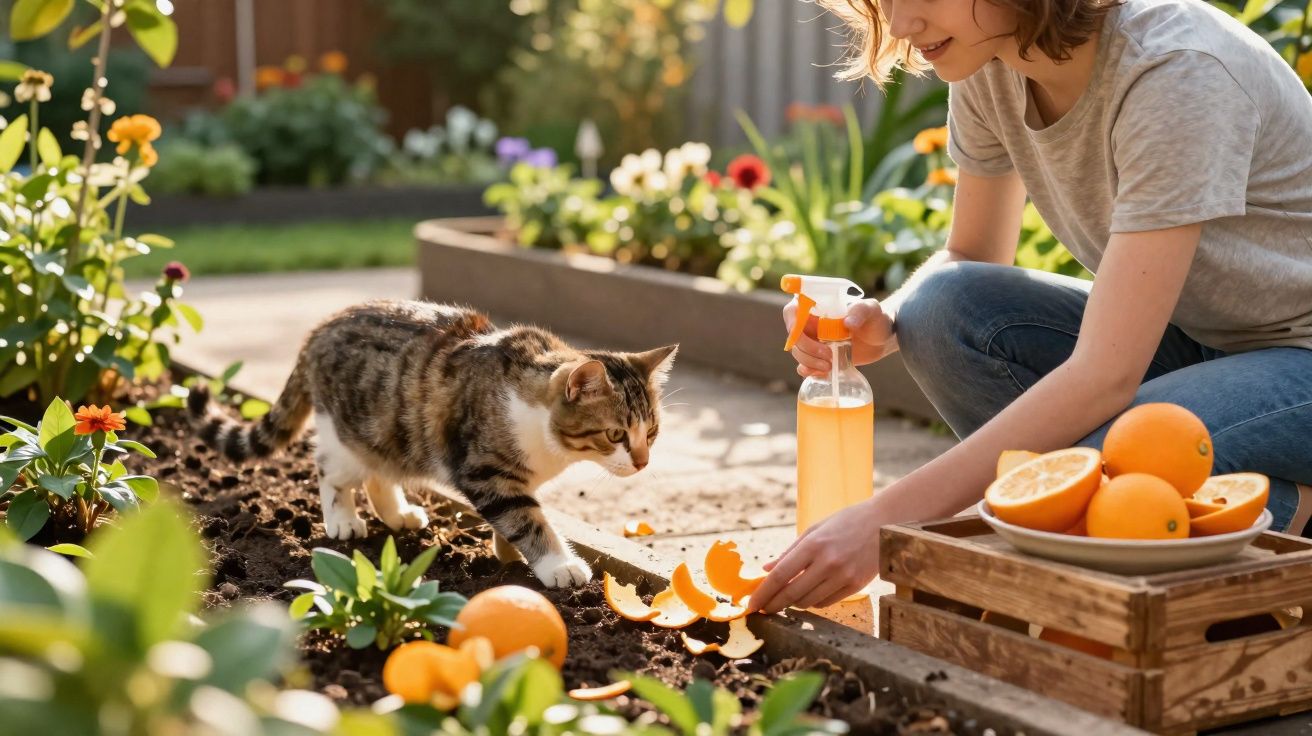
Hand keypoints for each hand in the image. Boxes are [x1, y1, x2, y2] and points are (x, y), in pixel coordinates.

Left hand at [746, 499, 884, 612]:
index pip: (780, 576)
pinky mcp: (856, 586)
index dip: (762, 593)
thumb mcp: (815, 530)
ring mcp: (843, 576)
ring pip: (808, 602)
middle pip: (791, 594)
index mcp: (813, 545)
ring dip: (793, 603)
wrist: (885, 523)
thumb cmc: (846, 522)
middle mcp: (827, 563)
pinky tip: (809, 595)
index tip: (752, 604)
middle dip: (773, 604)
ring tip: (786, 599)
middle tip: (763, 609)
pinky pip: (826, 602)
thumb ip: (789, 552)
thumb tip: (765, 570)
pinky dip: (813, 601)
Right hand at [783, 298, 893, 378]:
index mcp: (818, 307)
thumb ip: (860, 312)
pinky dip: (809, 371)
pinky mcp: (818, 357)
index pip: (794, 311)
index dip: (792, 322)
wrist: (880, 339)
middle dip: (807, 348)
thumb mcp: (871, 310)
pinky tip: (824, 373)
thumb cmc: (875, 318)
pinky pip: (804, 365)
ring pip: (798, 352)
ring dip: (809, 361)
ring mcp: (814, 341)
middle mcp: (811, 324)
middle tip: (828, 355)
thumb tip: (848, 323)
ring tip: (830, 366)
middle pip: (794, 336)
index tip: (799, 333)